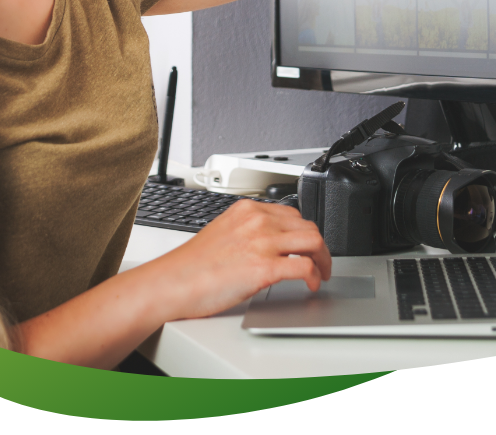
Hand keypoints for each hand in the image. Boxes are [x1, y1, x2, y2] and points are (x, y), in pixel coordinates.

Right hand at [157, 199, 331, 319]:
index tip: (308, 245)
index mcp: (247, 210)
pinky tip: (311, 285)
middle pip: (307, 226)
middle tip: (321, 262)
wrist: (172, 282)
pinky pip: (304, 267)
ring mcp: (262, 242)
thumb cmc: (192, 266)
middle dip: (320, 247)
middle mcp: (257, 221)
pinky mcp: (264, 267)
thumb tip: (267, 244)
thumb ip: (247, 232)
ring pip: (313, 243)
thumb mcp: (223, 232)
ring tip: (321, 273)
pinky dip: (314, 276)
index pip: (292, 214)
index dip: (305, 232)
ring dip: (323, 260)